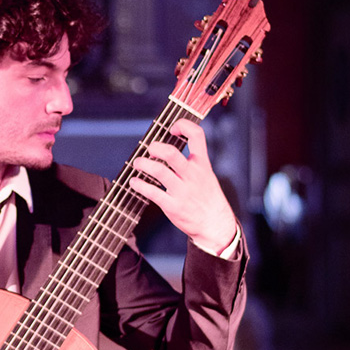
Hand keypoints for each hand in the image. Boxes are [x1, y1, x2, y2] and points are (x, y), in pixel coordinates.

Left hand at [128, 119, 236, 252]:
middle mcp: (192, 175)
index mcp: (202, 164)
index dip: (183, 125)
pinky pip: (152, 192)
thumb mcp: (206, 174)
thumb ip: (192, 160)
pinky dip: (139, 185)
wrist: (215, 224)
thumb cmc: (206, 197)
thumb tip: (168, 147)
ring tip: (138, 163)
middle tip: (149, 150)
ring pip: (158, 171)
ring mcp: (182, 190)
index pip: (197, 135)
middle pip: (171, 153)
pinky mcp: (173, 206)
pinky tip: (134, 182)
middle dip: (155, 148)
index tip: (172, 129)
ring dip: (143, 164)